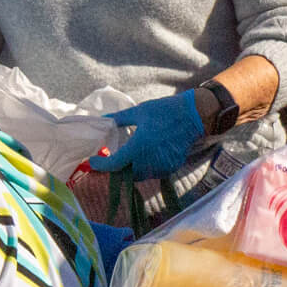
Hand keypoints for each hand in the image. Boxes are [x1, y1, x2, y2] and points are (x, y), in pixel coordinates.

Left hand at [87, 90, 204, 180]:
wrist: (193, 116)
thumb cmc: (164, 111)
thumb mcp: (139, 111)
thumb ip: (119, 119)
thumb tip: (103, 119)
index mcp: (137, 148)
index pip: (113, 165)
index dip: (100, 165)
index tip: (92, 161)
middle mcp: (148, 161)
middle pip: (126, 173)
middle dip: (119, 167)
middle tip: (114, 157)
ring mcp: (161, 166)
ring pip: (141, 175)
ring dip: (134, 168)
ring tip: (133, 155)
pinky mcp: (171, 167)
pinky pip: (154, 172)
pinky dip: (149, 167)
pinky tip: (149, 155)